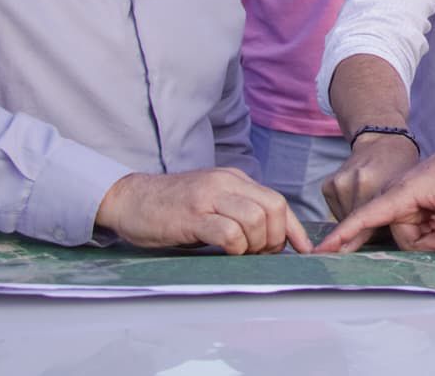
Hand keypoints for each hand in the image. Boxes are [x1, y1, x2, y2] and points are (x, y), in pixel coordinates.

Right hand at [95, 168, 311, 254]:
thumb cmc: (172, 207)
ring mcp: (209, 197)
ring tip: (242, 254)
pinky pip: (229, 232)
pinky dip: (236, 247)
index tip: (304, 250)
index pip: (278, 201)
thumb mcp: (212, 202)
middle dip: (275, 238)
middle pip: (273, 208)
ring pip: (255, 219)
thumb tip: (270, 239)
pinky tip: (226, 252)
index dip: (294, 229)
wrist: (129, 198)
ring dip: (256, 244)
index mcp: (235, 180)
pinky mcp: (191, 215)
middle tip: (261, 254)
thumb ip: (239, 212)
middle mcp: (226, 183)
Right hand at [314, 149, 434, 252]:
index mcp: (403, 192)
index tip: (323, 248)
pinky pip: (412, 232)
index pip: (367, 215)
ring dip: (434, 238)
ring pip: (409, 238)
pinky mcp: (407, 207)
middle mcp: (396, 197)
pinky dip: (431, 233)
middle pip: (402, 239)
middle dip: (431, 244)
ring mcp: (400, 202)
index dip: (344, 233)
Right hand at [320, 132, 419, 250]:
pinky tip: (362, 197)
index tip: (320, 253)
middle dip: (374, 231)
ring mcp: (340, 182)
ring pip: (347, 220)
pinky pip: (339, 212)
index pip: (363, 219)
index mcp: (380, 182)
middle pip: (358, 225)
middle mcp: (356, 181)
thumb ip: (416, 223)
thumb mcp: (414, 192)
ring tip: (375, 202)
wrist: (384, 140)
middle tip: (391, 218)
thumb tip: (407, 248)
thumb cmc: (406, 167)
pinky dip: (351, 212)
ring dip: (361, 223)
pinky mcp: (328, 185)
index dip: (344, 239)